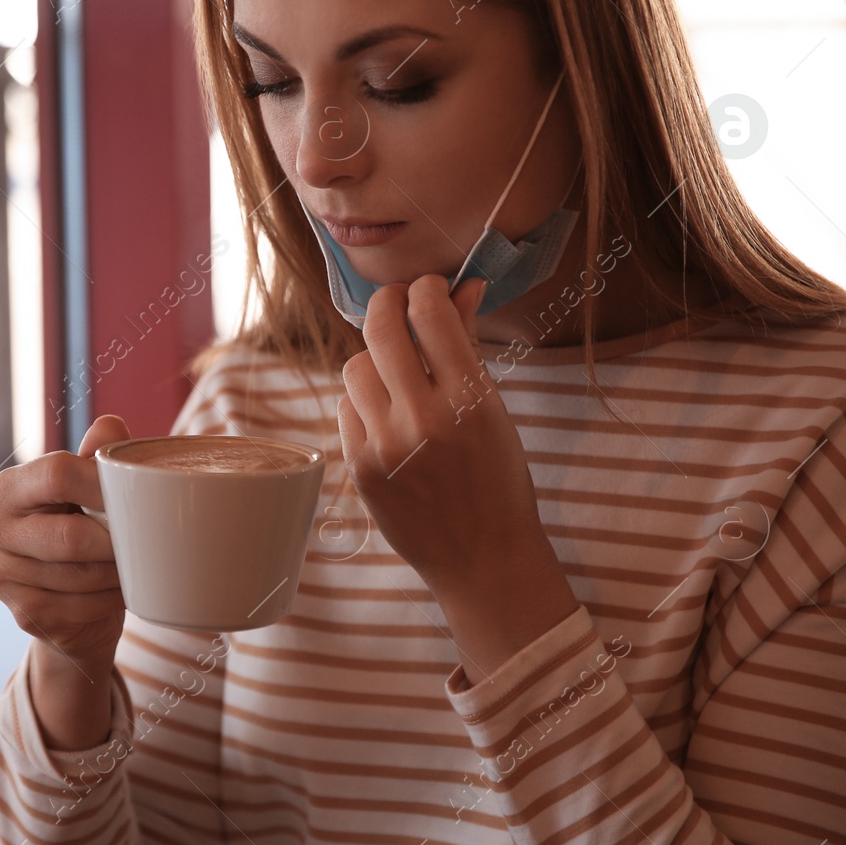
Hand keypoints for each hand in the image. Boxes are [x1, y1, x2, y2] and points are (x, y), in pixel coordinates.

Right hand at [0, 414, 131, 675]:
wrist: (71, 607)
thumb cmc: (84, 534)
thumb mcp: (88, 492)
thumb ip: (96, 457)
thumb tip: (110, 427)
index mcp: (9, 488)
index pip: (57, 474)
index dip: (103, 485)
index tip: (136, 498)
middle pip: (69, 536)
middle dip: (115, 542)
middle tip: (145, 543)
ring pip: (77, 575)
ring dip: (116, 574)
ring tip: (136, 567)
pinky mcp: (21, 613)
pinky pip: (77, 607)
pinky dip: (107, 601)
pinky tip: (119, 593)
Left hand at [336, 274, 549, 591]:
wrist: (483, 558)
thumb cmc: (499, 480)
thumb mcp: (495, 410)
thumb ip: (469, 345)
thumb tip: (465, 286)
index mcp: (469, 400)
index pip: (430, 312)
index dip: (427, 288)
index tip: (429, 290)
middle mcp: (422, 419)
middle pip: (379, 328)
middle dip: (387, 302)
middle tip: (397, 303)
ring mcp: (383, 445)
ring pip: (355, 365)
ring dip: (374, 359)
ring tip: (397, 373)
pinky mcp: (358, 467)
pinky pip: (346, 407)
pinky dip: (364, 401)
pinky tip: (387, 414)